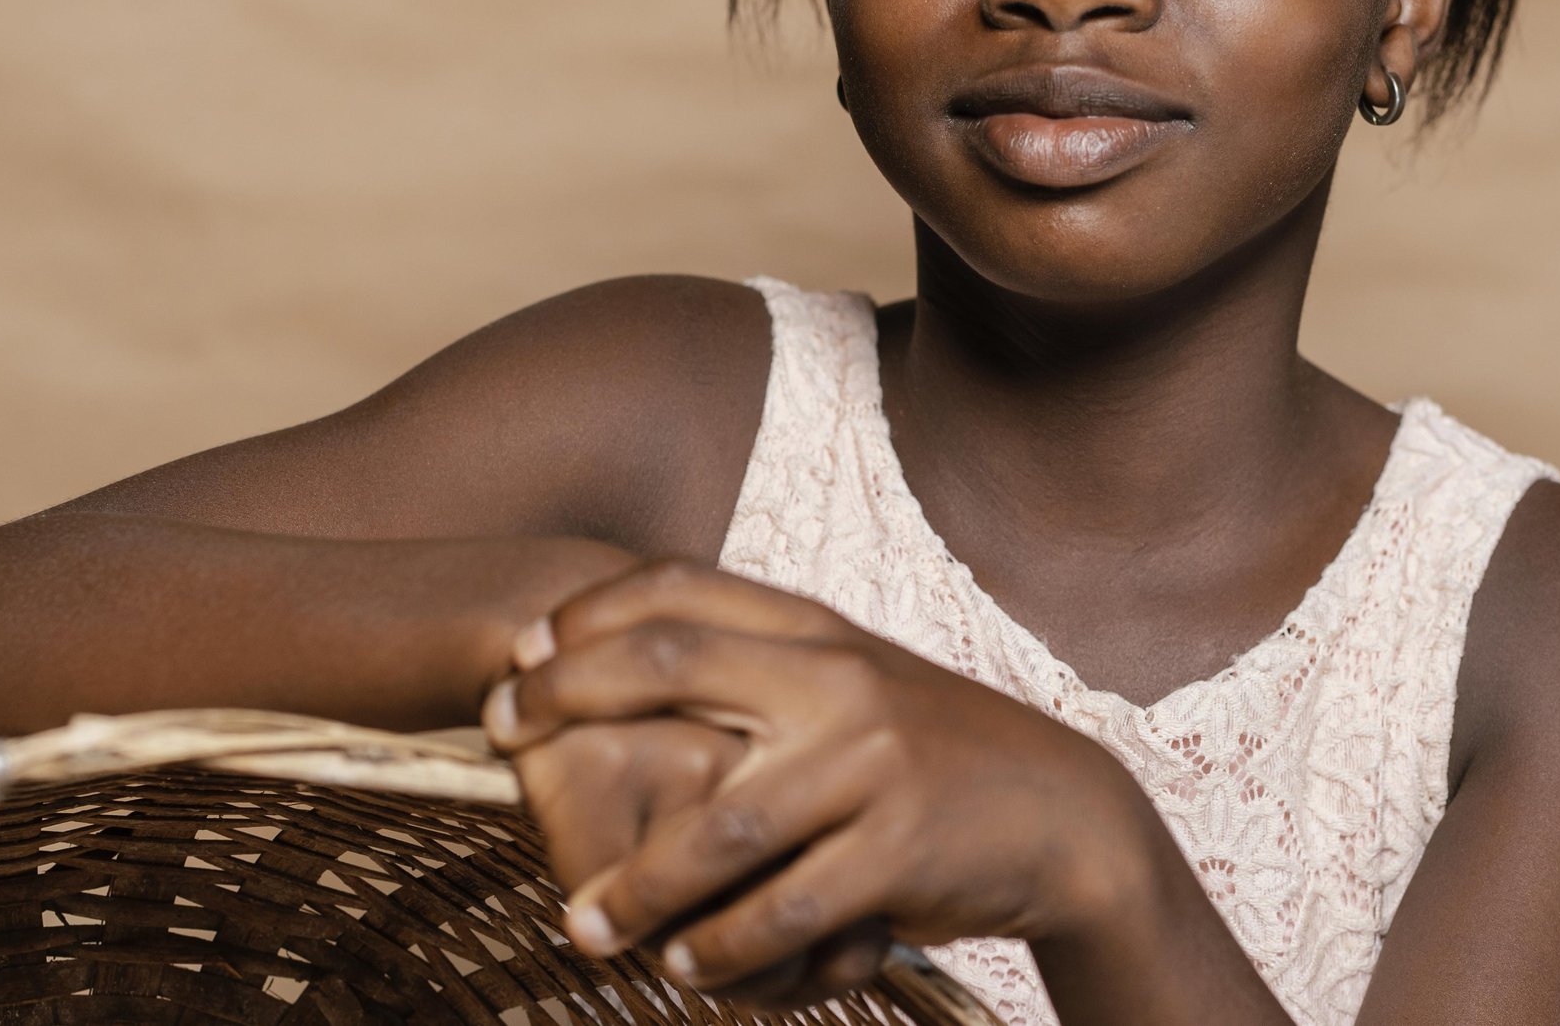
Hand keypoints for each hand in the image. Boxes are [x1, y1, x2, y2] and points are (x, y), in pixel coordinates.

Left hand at [481, 559, 1161, 1000]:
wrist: (1062, 812)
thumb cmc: (928, 753)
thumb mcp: (852, 684)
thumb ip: (763, 668)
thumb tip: (629, 660)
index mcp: (819, 631)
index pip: (681, 589)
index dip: (586, 616)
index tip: (517, 659)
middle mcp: (838, 678)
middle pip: (673, 665)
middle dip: (568, 698)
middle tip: (497, 739)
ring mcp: (871, 762)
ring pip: (718, 826)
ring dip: (636, 888)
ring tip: (584, 928)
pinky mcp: (899, 849)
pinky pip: (784, 911)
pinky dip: (724, 949)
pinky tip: (688, 970)